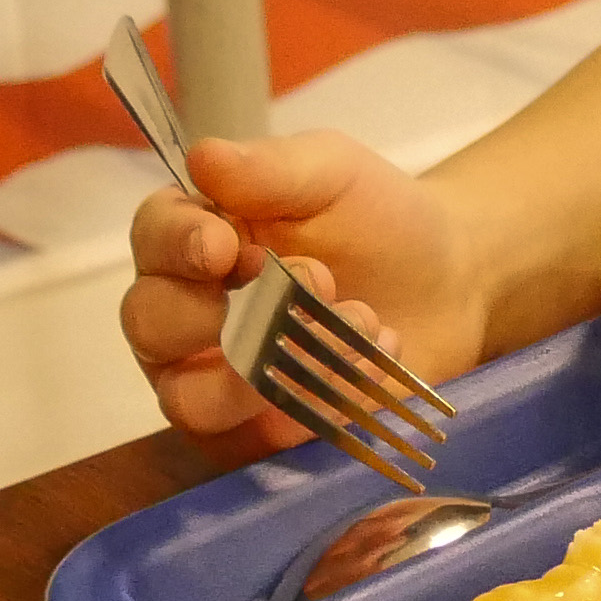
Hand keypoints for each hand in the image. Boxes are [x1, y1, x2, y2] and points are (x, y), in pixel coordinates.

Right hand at [117, 130, 486, 461]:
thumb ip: (269, 168)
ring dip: (267, 369)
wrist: (451, 282)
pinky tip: (369, 364)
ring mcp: (218, 382)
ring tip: (354, 323)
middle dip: (218, 314)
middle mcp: (190, 314)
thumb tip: (202, 157)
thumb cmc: (376, 216)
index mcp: (196, 237)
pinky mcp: (261, 434)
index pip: (152, 240)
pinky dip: (312, 406)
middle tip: (310, 281)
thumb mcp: (331, 172)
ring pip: (191, 400)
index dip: (176, 246)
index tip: (225, 246)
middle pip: (149, 326)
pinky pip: (254, 443)